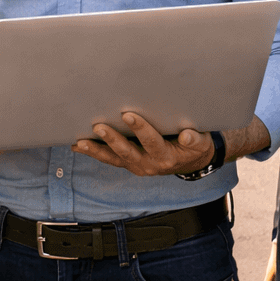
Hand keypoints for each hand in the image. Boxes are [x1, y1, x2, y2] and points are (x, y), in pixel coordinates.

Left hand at [72, 112, 213, 176]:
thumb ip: (195, 139)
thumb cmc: (195, 146)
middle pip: (127, 152)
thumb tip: (187, 135)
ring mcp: (137, 165)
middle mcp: (149, 164)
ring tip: (80, 142)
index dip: (141, 129)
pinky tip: (78, 145)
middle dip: (112, 139)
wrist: (192, 161)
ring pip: (114, 158)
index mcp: (166, 157)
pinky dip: (94, 152)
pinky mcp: (129, 163)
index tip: (129, 115)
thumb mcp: (201, 142)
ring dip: (96, 150)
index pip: (152, 141)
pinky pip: (110, 159)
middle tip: (98, 126)